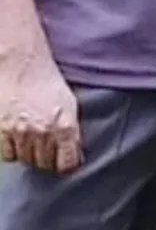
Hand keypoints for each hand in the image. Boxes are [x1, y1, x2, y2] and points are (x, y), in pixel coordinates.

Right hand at [0, 54, 81, 173]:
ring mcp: (21, 132)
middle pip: (45, 164)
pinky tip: (15, 139)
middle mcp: (44, 133)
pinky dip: (12, 150)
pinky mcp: (2, 128)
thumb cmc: (47, 82)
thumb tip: (74, 158)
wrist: (21, 63)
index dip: (65, 165)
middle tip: (44, 148)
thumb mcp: (70, 107)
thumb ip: (73, 133)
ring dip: (29, 154)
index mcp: (65, 128)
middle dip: (46, 158)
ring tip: (30, 140)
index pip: (67, 164)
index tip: (62, 162)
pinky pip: (8, 154)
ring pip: (26, 160)